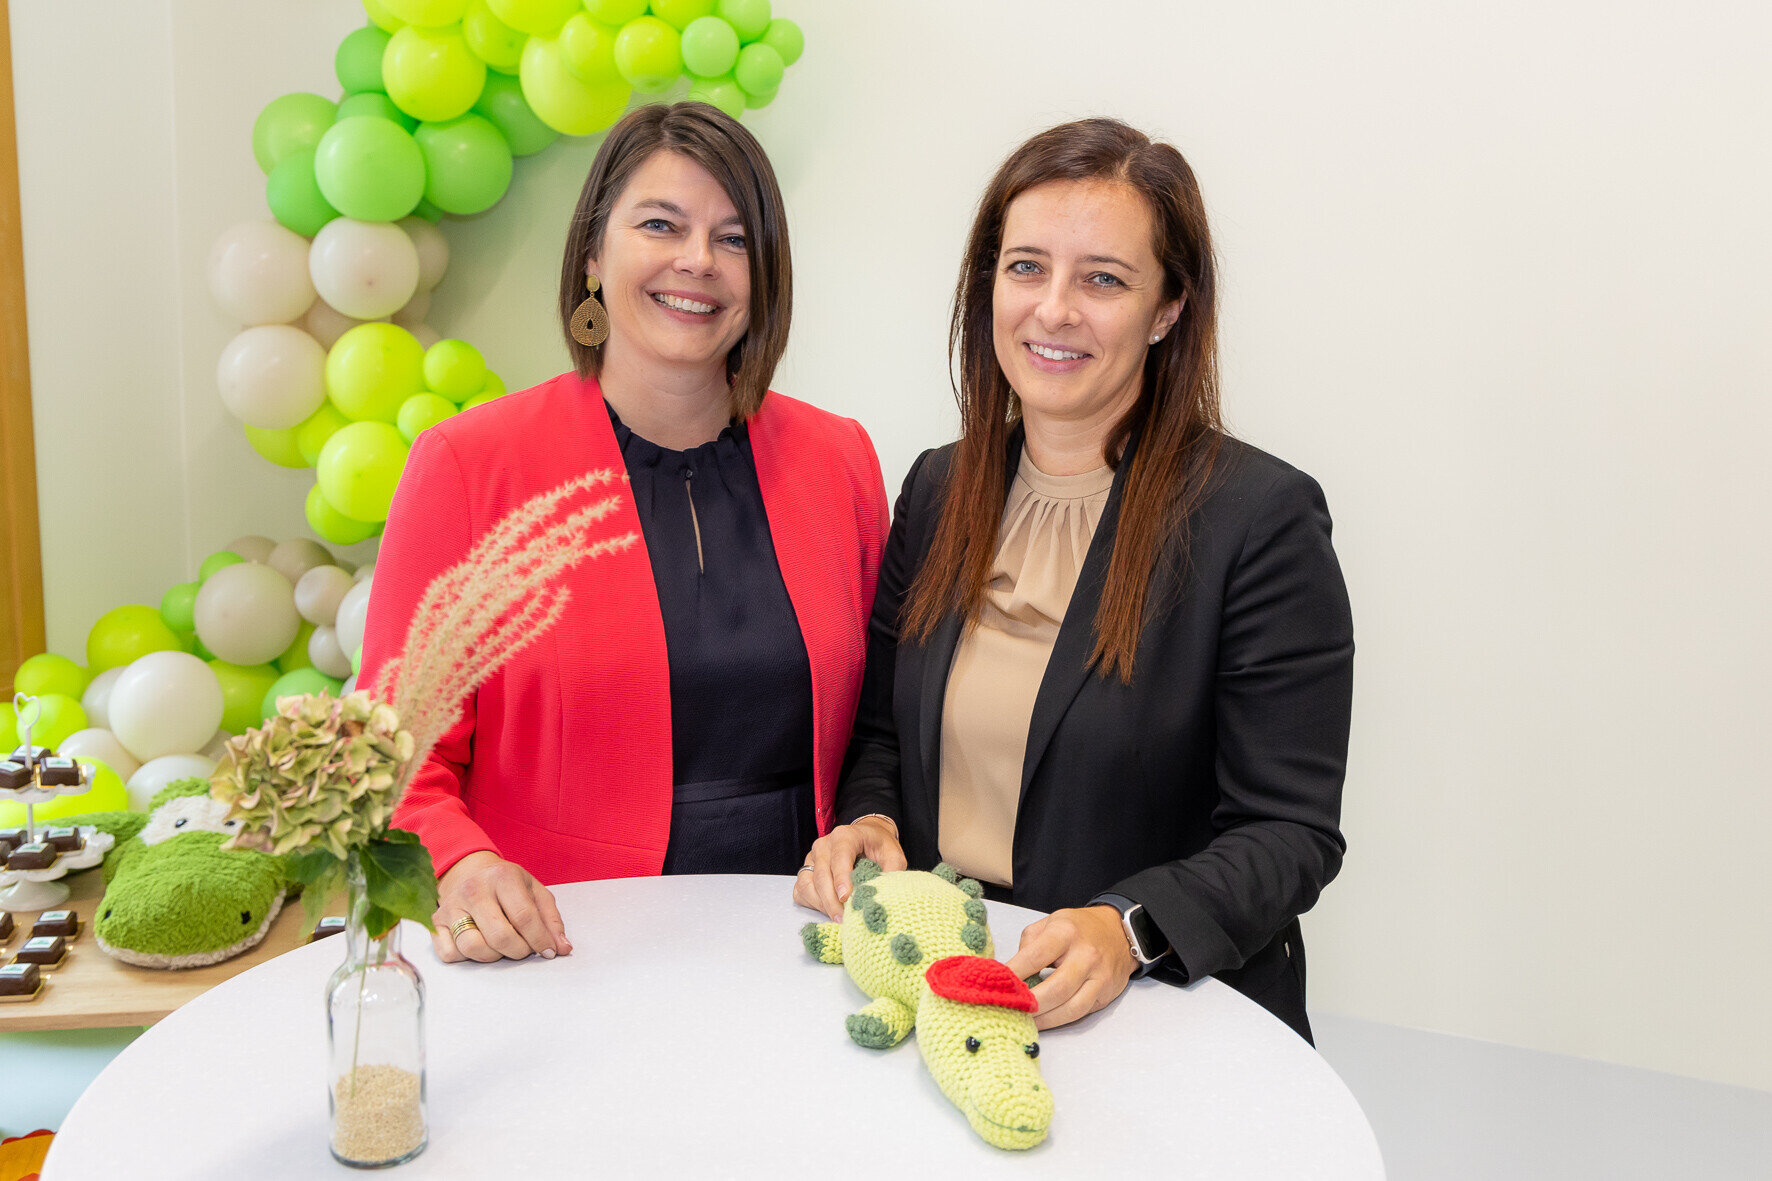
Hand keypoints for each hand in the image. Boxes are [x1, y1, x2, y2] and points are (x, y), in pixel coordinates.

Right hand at [432, 850, 571, 963]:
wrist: (470, 872)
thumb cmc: (507, 886)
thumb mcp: (535, 891)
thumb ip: (551, 919)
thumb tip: (562, 948)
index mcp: (502, 877)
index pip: (524, 917)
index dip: (540, 940)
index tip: (549, 951)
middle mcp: (474, 890)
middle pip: (500, 936)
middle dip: (519, 951)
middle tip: (525, 949)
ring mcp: (451, 906)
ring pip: (473, 947)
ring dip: (494, 956)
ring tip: (503, 946)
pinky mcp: (435, 923)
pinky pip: (450, 954)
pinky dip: (467, 958)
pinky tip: (480, 944)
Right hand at [792, 817, 907, 919]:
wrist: (866, 839)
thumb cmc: (878, 847)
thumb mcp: (893, 854)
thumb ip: (892, 871)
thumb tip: (887, 894)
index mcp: (844, 836)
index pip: (839, 858)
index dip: (842, 879)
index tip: (846, 898)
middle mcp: (823, 846)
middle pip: (822, 876)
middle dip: (832, 901)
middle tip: (844, 919)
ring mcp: (811, 859)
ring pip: (808, 885)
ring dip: (822, 905)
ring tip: (839, 918)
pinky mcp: (806, 871)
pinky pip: (801, 891)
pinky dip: (812, 904)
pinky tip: (829, 911)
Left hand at [1003, 905, 1135, 1029]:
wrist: (1119, 932)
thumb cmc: (1078, 928)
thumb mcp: (1050, 923)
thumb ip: (1029, 944)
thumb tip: (1012, 971)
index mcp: (1065, 932)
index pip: (1035, 957)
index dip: (1014, 974)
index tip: (996, 985)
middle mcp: (1085, 955)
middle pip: (1055, 988)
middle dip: (1030, 1004)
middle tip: (1010, 1009)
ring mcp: (1099, 976)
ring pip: (1070, 1007)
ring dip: (1044, 1019)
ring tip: (1024, 1020)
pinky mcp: (1106, 994)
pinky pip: (1080, 1012)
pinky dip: (1058, 1020)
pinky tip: (1043, 1020)